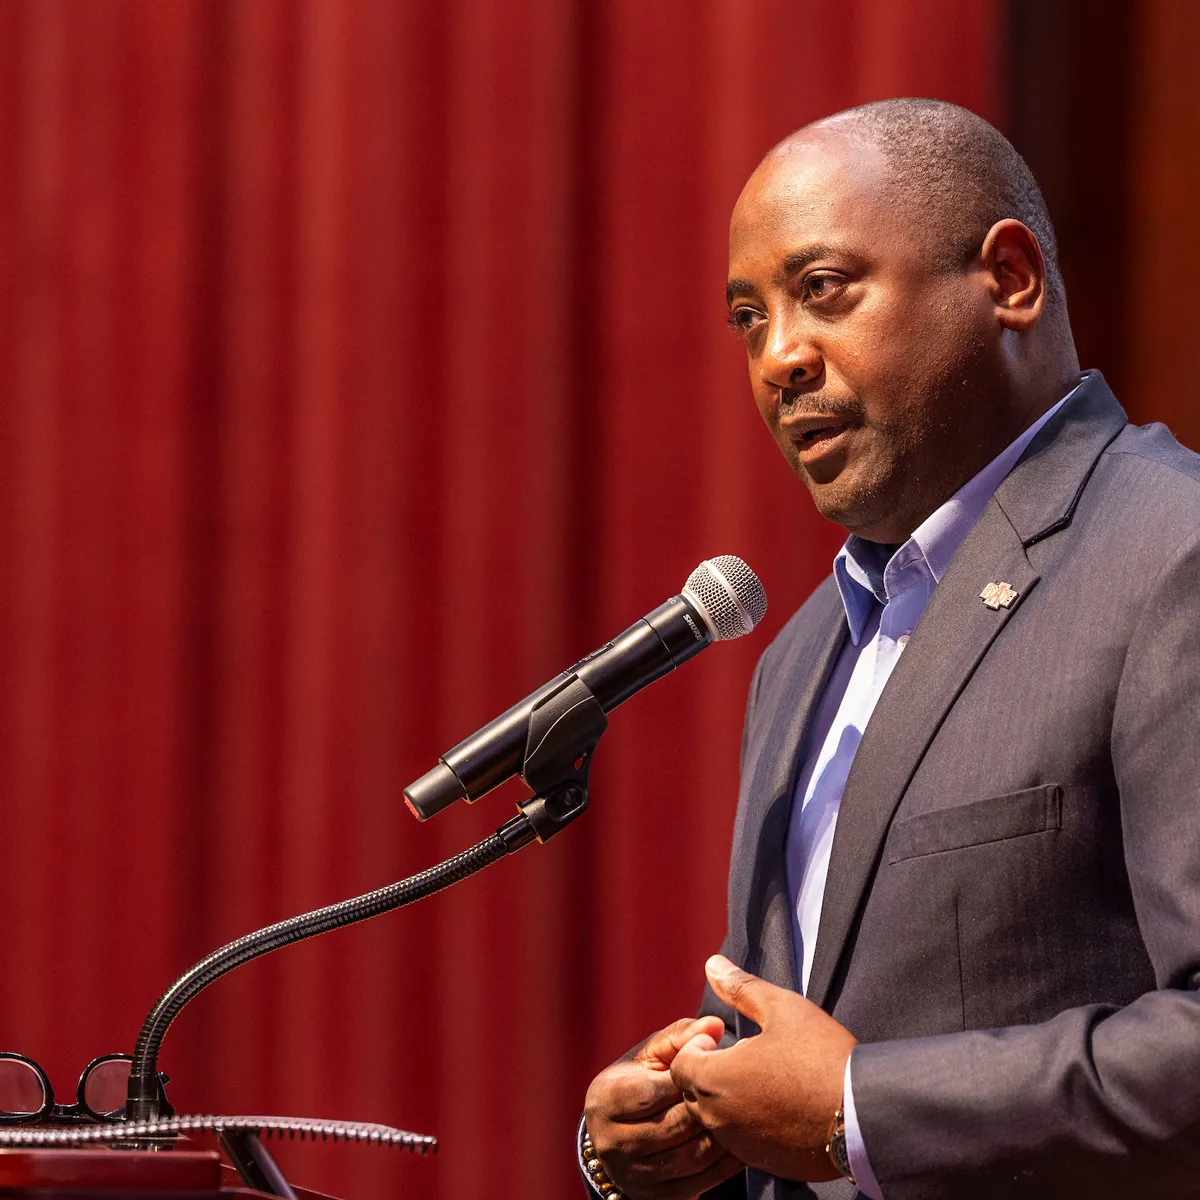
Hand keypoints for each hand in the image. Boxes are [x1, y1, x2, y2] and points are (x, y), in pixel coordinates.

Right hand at [584, 1016, 744, 1198]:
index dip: (687, 1077)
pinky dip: (727, 1162)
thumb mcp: (650, 1055)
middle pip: (675, 1124)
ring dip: (723, 1134)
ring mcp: (635, 1176)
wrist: (622, 1135)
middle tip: (740, 1087)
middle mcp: (613, 1143)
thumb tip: (714, 1025)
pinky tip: (742, 1141)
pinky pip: (702, 1181)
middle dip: (708, 1104)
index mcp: (605, 1100)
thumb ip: (680, 1036)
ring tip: (745, 1112)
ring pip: (692, 1155)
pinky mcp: (658, 1197)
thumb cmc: (639, 1082)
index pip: (652, 1091)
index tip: (714, 1062)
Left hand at [669, 955, 856, 1181]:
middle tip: (744, 1058)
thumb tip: (712, 964)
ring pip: (715, 1121)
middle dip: (708, 1073)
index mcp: (717, 1078)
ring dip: (727, 1100)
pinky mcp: (765, 1163)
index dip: (697, 1048)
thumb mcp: (781, 1008)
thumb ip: (740, 988)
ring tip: (763, 1081)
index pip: (679, 1066)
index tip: (723, 1040)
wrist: (865, 1113)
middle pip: (692, 1094)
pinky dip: (748, 1125)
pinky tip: (777, 1107)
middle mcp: (721, 1118)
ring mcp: (742, 1145)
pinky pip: (740, 1142)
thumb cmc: (822, 1055)